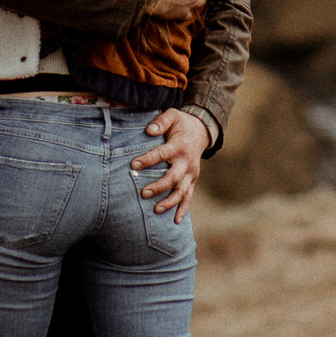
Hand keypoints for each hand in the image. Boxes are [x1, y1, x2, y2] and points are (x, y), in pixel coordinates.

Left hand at [131, 108, 209, 222]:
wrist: (202, 131)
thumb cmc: (181, 123)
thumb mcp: (172, 115)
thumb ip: (161, 121)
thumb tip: (149, 130)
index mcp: (179, 145)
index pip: (162, 154)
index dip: (148, 160)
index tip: (133, 165)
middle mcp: (187, 162)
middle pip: (173, 177)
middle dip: (159, 186)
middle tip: (144, 193)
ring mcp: (191, 173)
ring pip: (182, 191)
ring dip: (170, 201)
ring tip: (156, 210)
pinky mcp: (193, 180)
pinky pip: (189, 196)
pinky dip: (183, 209)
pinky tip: (176, 221)